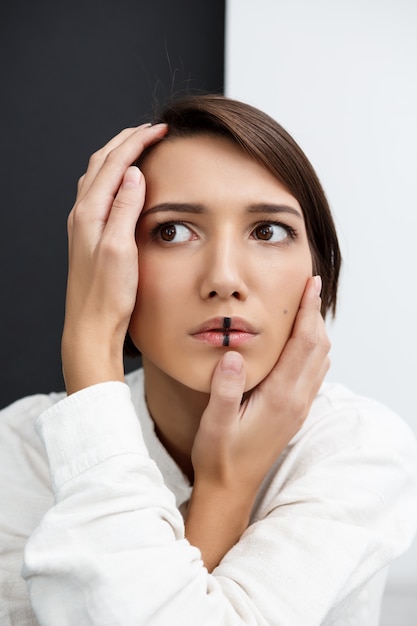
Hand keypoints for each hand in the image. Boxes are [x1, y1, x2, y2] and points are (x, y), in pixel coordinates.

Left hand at [62, 123, 167, 393]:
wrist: (91, 326)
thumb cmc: (107, 295)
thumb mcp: (120, 250)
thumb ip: (125, 209)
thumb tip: (134, 172)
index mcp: (90, 213)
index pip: (114, 163)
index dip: (137, 141)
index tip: (160, 129)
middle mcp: (82, 214)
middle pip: (101, 163)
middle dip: (126, 141)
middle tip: (151, 130)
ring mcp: (84, 226)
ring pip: (98, 177)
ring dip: (118, 156)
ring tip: (139, 148)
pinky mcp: (90, 237)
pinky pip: (99, 194)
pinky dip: (114, 178)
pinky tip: (124, 186)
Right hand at [186, 276, 329, 568]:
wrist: (231, 488)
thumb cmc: (220, 456)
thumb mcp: (215, 424)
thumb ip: (225, 389)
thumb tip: (233, 354)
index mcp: (279, 398)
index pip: (303, 345)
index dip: (308, 312)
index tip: (310, 286)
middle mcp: (296, 400)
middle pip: (318, 348)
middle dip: (315, 314)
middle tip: (309, 288)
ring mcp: (298, 407)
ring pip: (319, 360)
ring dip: (316, 331)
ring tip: (305, 309)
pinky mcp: (294, 412)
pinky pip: (313, 373)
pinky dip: (312, 350)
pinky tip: (298, 344)